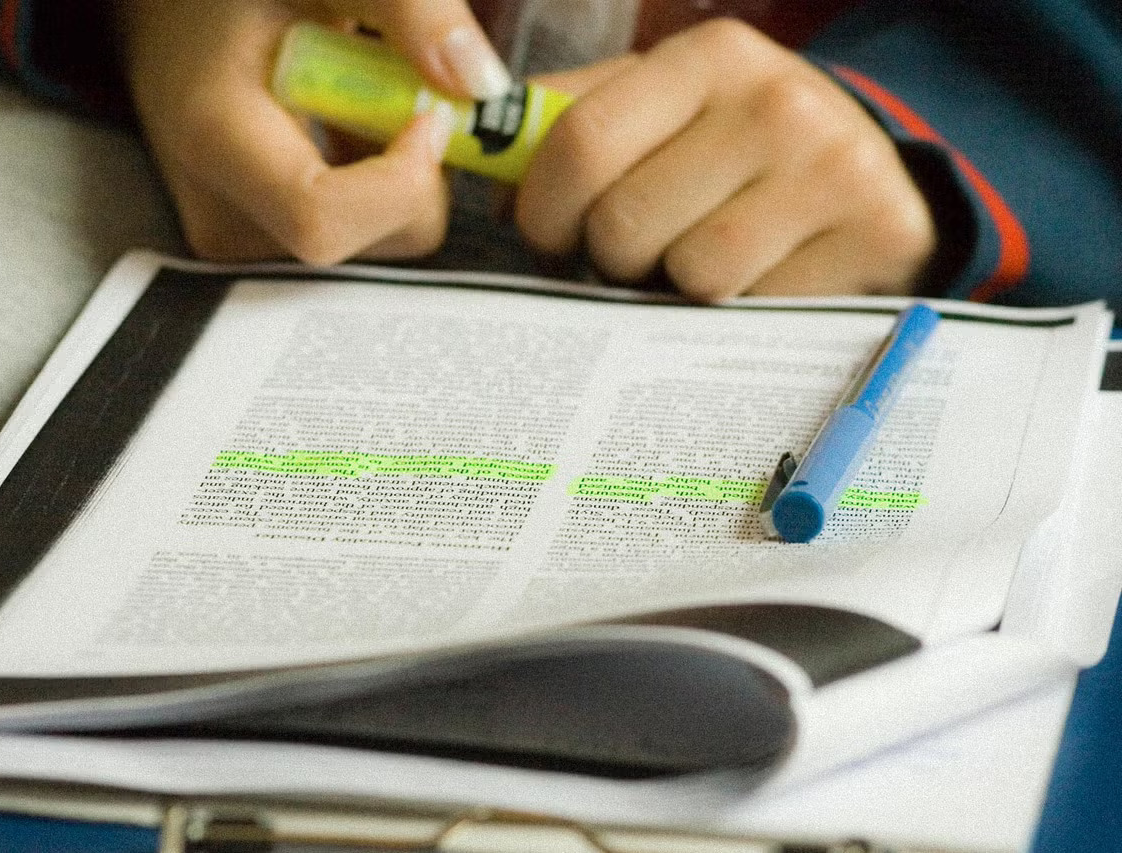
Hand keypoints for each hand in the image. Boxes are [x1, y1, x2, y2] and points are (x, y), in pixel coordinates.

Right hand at [115, 0, 510, 264]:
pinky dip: (380, 186)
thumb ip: (407, 8)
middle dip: (414, 170)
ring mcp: (240, 242)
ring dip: (400, 173)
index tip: (427, 113)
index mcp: (215, 140)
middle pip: (368, 240)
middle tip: (399, 87)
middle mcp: (220, 214)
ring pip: (376, 243)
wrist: (178, 20)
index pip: (324, 221)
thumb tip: (482, 85)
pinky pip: (360, 239)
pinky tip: (348, 130)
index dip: (400, 180)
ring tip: (359, 100)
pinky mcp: (264, 250)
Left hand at [515, 19, 935, 300]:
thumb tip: (487, 166)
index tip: (545, 236)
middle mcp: (776, 100)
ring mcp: (832, 167)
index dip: (542, 209)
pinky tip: (756, 281)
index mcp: (708, 56)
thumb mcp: (663, 111)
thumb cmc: (735, 154)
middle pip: (625, 224)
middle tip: (637, 253)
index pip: (581, 142)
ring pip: (690, 276)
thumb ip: (574, 122)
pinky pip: (754, 312)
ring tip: (697, 263)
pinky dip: (737, 314)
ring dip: (675, 289)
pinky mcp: (875, 235)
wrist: (874, 183)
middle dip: (611, 258)